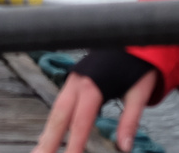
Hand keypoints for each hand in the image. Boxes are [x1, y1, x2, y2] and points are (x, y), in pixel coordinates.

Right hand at [34, 70, 156, 152]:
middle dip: (48, 141)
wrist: (130, 37)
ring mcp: (72, 80)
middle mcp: (77, 82)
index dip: (74, 145)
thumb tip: (125, 147)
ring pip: (55, 110)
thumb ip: (130, 120)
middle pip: (59, 117)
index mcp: (93, 85)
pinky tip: (49, 136)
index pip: (81, 122)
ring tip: (39, 151)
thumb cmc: (136, 65)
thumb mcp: (139, 92)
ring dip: (47, 133)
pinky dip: (53, 122)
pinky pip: (59, 104)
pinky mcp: (72, 80)